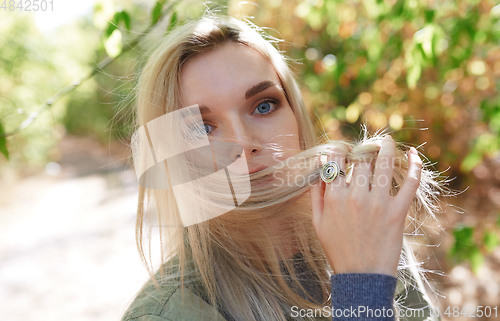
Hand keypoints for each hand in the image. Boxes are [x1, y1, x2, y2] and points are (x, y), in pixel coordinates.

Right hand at [309, 135, 422, 276]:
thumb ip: (316, 193)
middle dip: (363, 150)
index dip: (340, 150)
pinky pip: (410, 184)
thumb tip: (320, 164)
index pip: (337, 162)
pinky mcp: (398, 212)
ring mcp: (379, 203)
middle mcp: (356, 196)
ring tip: (386, 141)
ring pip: (384, 166)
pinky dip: (415, 166)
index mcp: (334, 198)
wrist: (361, 276)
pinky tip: (414, 154)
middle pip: (361, 161)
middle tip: (366, 146)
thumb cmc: (337, 249)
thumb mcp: (318, 222)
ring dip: (386, 148)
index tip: (343, 149)